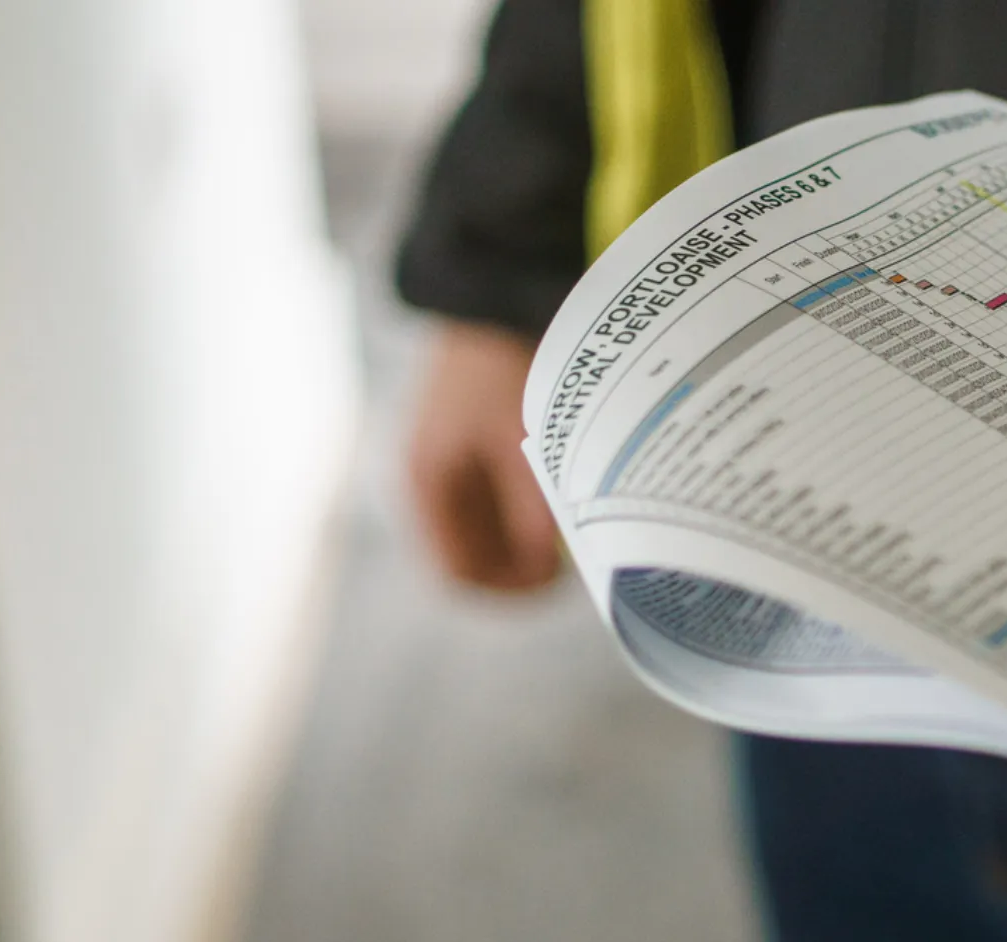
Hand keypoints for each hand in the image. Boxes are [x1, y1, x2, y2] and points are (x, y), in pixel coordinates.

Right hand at [406, 321, 562, 590]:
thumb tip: (549, 571)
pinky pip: (494, 497)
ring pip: (486, 528)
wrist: (495, 286)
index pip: (460, 572)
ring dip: (525, 538)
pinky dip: (524, 508)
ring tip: (576, 527)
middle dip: (521, 566)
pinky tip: (562, 494)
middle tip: (576, 560)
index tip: (557, 583)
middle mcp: (430, 475)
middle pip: (474, 554)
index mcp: (430, 483)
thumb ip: (535, 512)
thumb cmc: (507, 364)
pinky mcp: (467, 438)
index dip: (508, 590)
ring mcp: (446, 457)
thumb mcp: (526, 444)